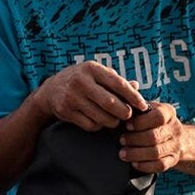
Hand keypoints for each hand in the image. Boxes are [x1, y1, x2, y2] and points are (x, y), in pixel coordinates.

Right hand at [32, 61, 148, 130]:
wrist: (51, 90)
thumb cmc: (82, 80)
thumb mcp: (97, 74)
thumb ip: (116, 80)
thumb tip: (137, 87)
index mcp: (92, 69)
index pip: (118, 84)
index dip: (133, 97)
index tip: (143, 106)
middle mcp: (80, 81)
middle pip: (111, 104)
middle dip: (124, 112)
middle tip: (128, 115)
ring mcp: (71, 97)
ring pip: (102, 117)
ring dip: (113, 122)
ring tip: (114, 119)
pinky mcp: (66, 111)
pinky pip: (91, 125)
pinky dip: (99, 126)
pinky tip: (98, 120)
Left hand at [120, 102, 183, 172]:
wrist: (177, 137)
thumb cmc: (155, 121)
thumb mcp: (150, 110)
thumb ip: (138, 110)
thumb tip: (120, 113)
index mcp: (168, 112)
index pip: (158, 117)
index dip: (141, 122)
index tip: (127, 126)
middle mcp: (174, 129)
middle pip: (155, 136)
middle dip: (135, 140)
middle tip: (122, 140)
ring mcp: (175, 146)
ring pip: (156, 152)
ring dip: (137, 154)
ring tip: (123, 154)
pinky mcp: (173, 160)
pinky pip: (160, 165)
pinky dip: (145, 166)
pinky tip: (134, 163)